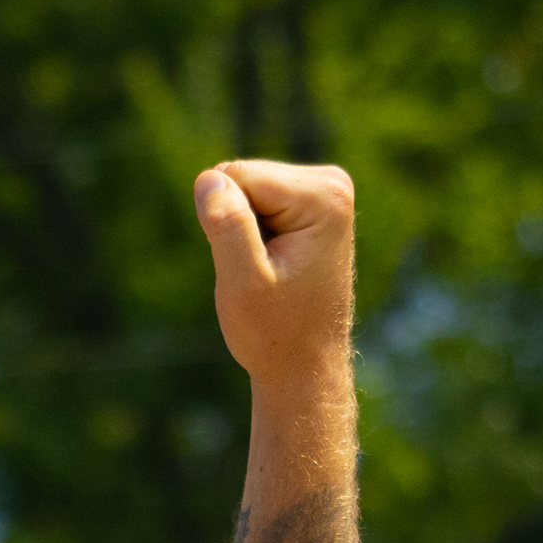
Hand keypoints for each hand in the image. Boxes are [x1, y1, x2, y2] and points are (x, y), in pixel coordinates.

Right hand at [195, 159, 355, 381]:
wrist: (305, 367)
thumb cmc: (275, 333)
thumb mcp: (243, 283)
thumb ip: (228, 227)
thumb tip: (210, 179)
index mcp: (324, 196)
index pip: (236, 176)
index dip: (226, 223)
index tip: (253, 266)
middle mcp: (332, 183)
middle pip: (242, 176)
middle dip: (234, 224)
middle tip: (259, 272)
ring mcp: (326, 192)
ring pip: (243, 189)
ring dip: (241, 232)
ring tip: (267, 271)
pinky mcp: (312, 204)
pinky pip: (253, 201)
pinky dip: (251, 234)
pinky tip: (272, 265)